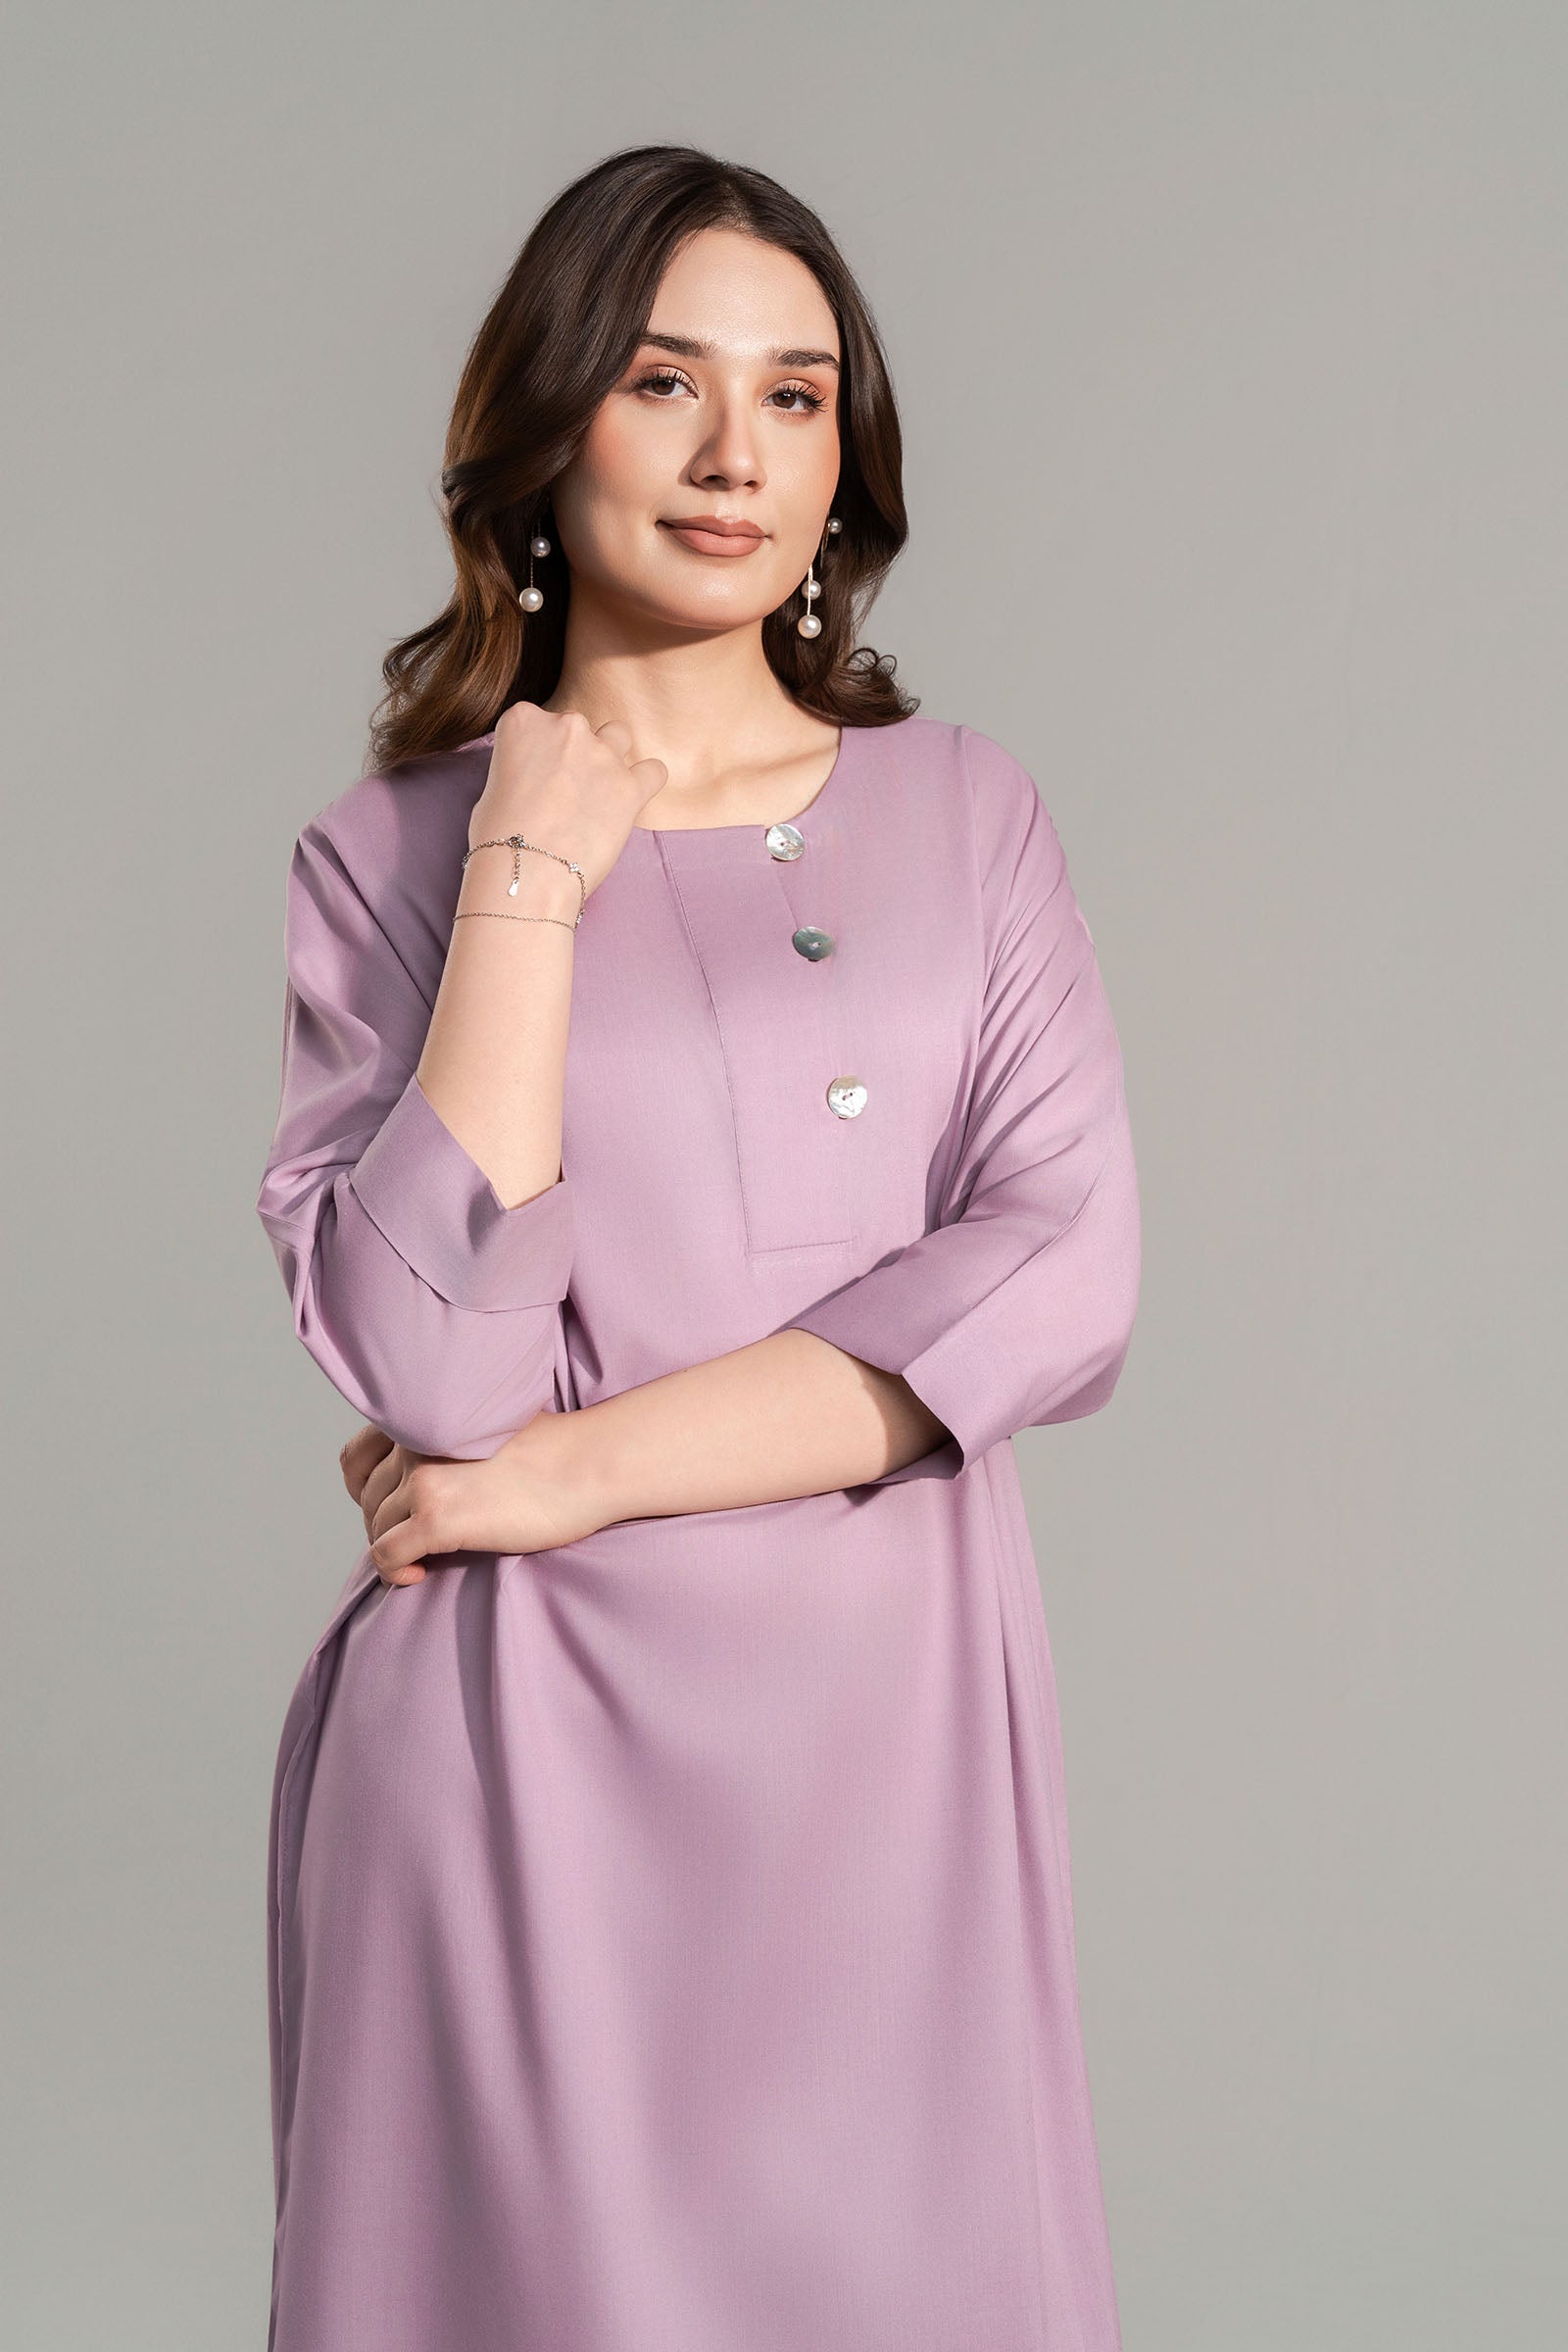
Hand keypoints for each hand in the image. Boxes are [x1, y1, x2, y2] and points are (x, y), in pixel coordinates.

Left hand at [342, 1411, 608, 1588]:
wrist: (589, 1464)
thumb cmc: (554, 1452)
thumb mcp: (483, 1431)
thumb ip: (444, 1444)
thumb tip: (414, 1485)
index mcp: (424, 1417)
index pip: (355, 1458)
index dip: (365, 1492)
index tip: (391, 1511)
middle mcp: (413, 1442)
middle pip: (368, 1500)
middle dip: (387, 1526)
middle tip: (421, 1544)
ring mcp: (422, 1479)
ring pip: (375, 1529)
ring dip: (395, 1549)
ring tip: (426, 1560)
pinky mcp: (436, 1517)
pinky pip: (387, 1556)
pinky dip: (395, 1573)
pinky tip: (420, 1576)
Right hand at [471, 702, 666, 899]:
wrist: (526, 873)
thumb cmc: (497, 837)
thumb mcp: (492, 786)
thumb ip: (519, 767)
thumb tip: (533, 778)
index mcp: (524, 720)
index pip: (534, 720)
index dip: (536, 751)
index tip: (533, 777)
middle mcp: (566, 727)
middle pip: (576, 728)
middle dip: (572, 754)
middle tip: (562, 793)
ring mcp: (602, 754)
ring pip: (618, 736)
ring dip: (610, 756)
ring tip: (597, 792)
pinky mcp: (630, 786)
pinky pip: (653, 770)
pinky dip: (646, 781)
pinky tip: (631, 798)